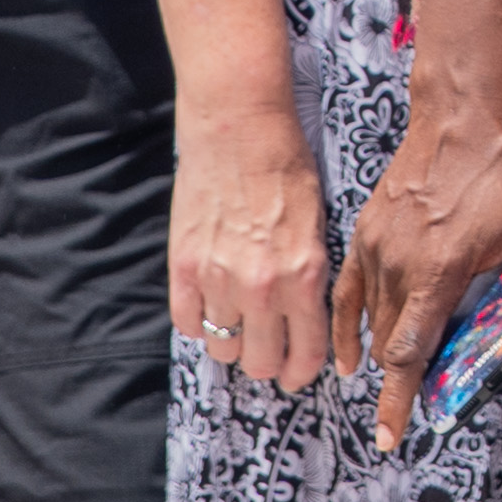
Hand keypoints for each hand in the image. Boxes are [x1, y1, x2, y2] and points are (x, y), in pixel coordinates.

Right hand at [171, 104, 335, 397]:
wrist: (239, 129)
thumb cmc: (287, 168)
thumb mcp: (318, 225)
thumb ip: (311, 276)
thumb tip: (306, 319)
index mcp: (305, 275)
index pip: (306, 353)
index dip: (302, 372)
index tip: (297, 372)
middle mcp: (263, 286)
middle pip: (259, 363)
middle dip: (267, 361)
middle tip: (267, 348)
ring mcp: (218, 279)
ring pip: (221, 348)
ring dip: (231, 340)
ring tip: (238, 319)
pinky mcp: (183, 267)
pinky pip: (187, 323)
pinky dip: (198, 320)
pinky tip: (209, 302)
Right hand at [327, 98, 501, 454]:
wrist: (464, 111)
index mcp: (439, 269)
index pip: (409, 350)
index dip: (400, 398)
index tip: (392, 436)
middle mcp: (400, 263)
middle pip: (390, 342)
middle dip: (400, 381)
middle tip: (412, 411)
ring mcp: (378, 245)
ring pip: (372, 318)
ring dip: (381, 351)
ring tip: (389, 382)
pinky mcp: (367, 230)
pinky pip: (350, 288)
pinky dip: (349, 321)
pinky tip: (350, 347)